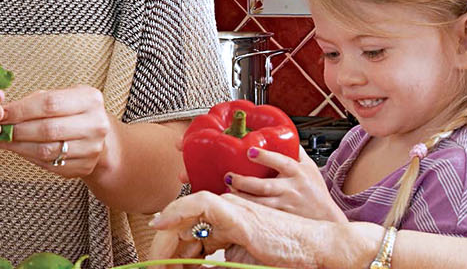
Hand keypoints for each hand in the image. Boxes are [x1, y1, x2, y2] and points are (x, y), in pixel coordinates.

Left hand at [0, 86, 112, 177]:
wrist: (101, 137)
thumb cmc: (74, 112)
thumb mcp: (63, 96)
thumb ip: (36, 101)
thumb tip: (1, 110)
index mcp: (90, 99)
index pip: (49, 103)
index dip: (21, 109)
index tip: (1, 113)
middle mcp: (95, 124)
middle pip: (47, 129)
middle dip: (16, 129)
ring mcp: (91, 148)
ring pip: (46, 150)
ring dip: (18, 146)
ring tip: (1, 140)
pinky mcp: (83, 167)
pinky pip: (49, 164)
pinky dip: (27, 157)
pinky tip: (16, 149)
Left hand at [148, 191, 342, 267]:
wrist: (312, 249)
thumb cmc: (283, 253)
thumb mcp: (238, 263)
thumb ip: (215, 265)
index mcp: (224, 222)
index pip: (186, 232)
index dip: (167, 250)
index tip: (157, 266)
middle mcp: (223, 211)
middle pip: (181, 224)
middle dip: (163, 247)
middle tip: (154, 267)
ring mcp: (230, 208)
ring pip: (185, 214)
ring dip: (166, 239)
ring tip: (157, 262)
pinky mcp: (236, 212)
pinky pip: (199, 205)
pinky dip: (177, 211)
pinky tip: (162, 224)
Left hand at [226, 146, 346, 222]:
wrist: (326, 216)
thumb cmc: (315, 189)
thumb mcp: (310, 166)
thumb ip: (296, 151)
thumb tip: (282, 132)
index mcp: (298, 172)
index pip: (281, 162)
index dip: (265, 157)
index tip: (250, 151)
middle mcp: (291, 189)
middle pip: (265, 186)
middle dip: (244, 182)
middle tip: (229, 175)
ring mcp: (286, 205)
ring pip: (260, 203)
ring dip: (242, 196)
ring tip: (228, 189)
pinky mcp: (281, 218)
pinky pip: (262, 214)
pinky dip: (248, 209)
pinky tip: (236, 204)